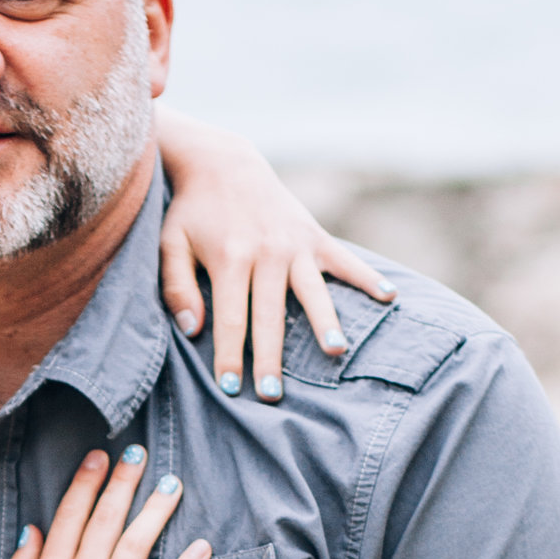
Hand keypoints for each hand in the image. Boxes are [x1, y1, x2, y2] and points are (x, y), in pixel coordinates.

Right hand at [0, 447, 210, 558]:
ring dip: (156, 511)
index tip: (100, 457)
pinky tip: (203, 545)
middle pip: (105, 520)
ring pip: (136, 545)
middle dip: (124, 482)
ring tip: (172, 484)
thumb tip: (32, 530)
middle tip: (140, 452)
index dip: (87, 483)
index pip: (71, 517)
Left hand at [156, 126, 392, 402]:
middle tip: (273, 394)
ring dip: (325, 321)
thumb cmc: (192, 212)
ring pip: (313, 291)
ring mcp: (295, 245)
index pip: (231, 318)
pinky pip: (345, 260)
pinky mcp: (315, 236)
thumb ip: (176, 286)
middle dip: (271, 357)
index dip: (230, 355)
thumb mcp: (171, 243)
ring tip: (336, 349)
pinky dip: (367, 276)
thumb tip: (192, 329)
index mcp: (229, 257)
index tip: (231, 388)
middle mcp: (266, 252)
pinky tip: (388, 296)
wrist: (224, 164)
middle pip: (270, 315)